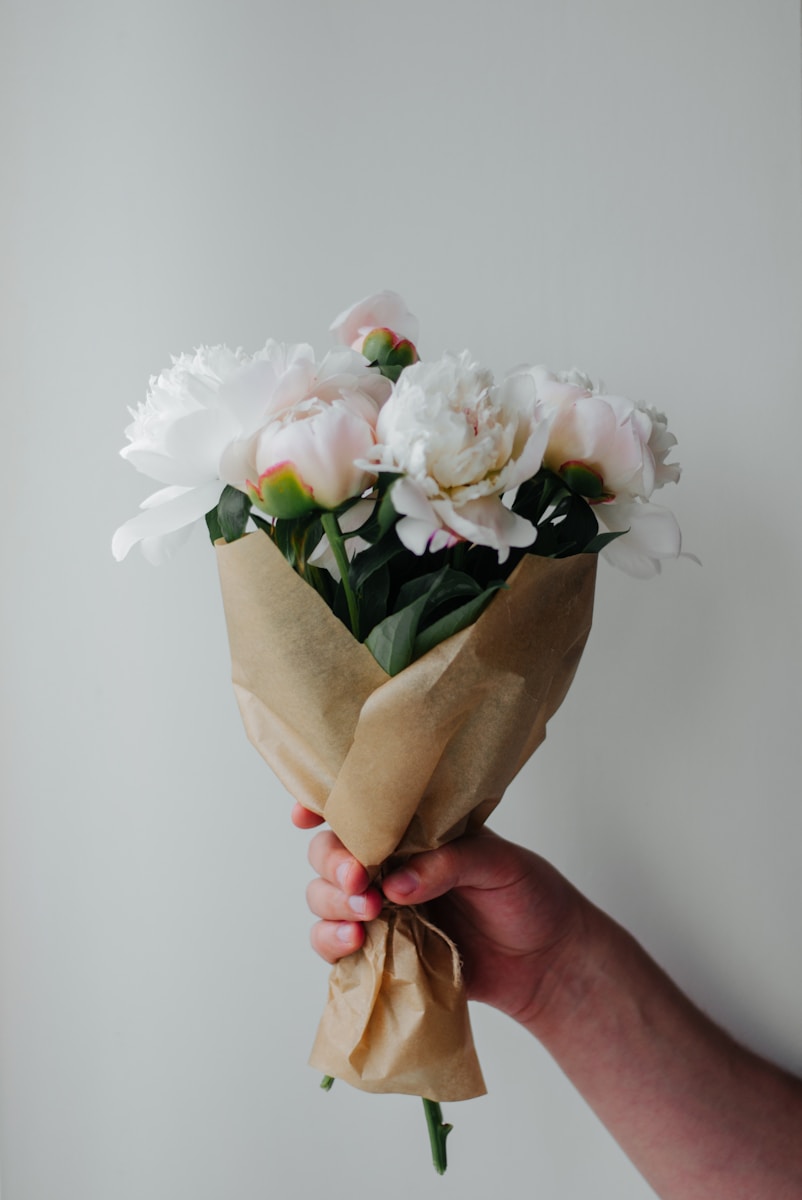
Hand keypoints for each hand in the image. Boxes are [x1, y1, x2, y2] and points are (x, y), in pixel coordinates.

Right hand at [296, 801, 588, 1028]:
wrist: (547, 963)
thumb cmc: (529, 897)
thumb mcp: (499, 865)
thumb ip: (448, 864)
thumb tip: (395, 883)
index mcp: (413, 831)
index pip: (360, 810)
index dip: (323, 806)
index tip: (305, 815)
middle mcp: (388, 864)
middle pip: (329, 854)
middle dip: (333, 864)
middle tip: (358, 879)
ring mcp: (380, 909)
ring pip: (323, 897)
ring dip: (332, 904)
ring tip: (365, 916)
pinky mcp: (381, 952)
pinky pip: (335, 945)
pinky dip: (333, 943)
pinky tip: (354, 943)